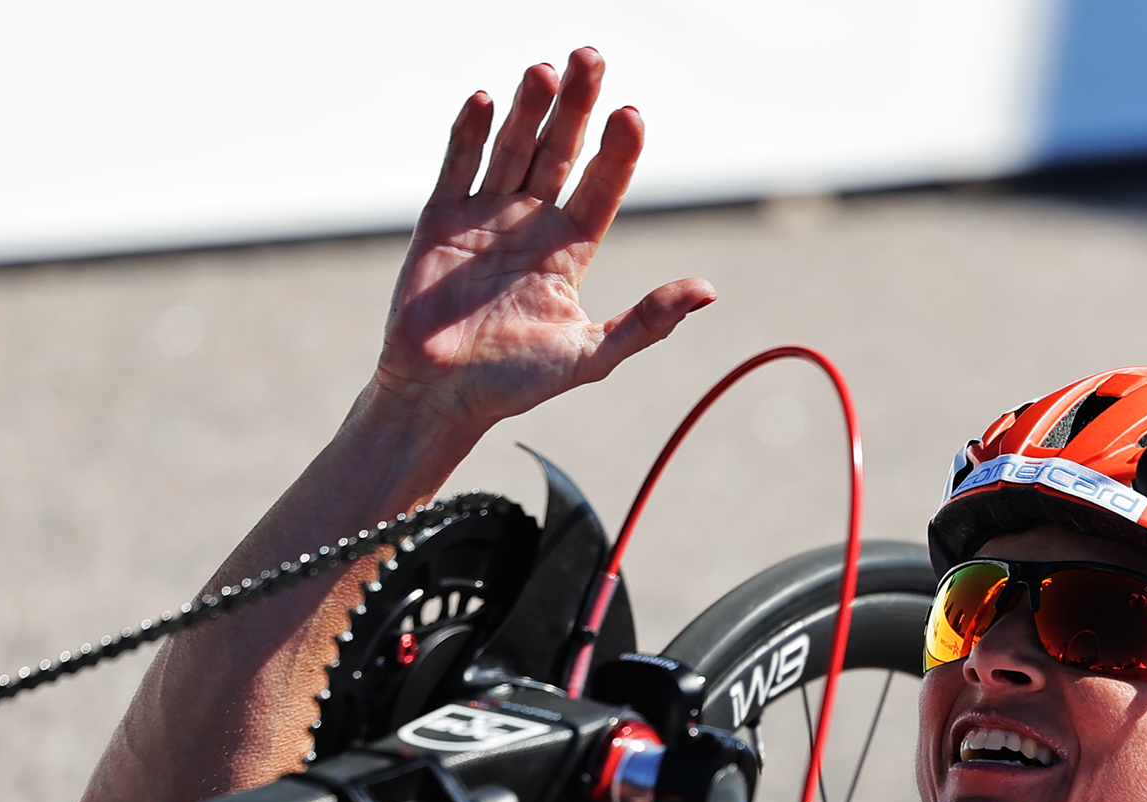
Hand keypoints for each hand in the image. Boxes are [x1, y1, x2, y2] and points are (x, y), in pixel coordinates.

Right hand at [371, 50, 715, 437]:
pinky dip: (470, 133)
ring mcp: (485, 217)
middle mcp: (531, 223)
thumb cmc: (516, 384)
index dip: (616, 152)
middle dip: (576, 107)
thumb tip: (707, 290)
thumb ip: (647, 322)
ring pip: (513, 149)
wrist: (439, 398)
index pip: (601, 187)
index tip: (631, 115)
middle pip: (560, 152)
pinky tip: (488, 100)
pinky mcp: (440, 220)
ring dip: (529, 109)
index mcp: (570, 251)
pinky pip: (458, 165)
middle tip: (591, 58)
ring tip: (545, 71)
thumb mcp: (591, 356)